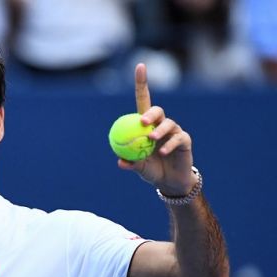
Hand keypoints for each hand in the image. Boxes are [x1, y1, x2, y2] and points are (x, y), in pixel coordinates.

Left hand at [118, 63, 196, 195]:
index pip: (144, 99)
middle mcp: (161, 124)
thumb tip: (120, 162)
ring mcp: (174, 131)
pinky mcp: (185, 140)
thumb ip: (130, 163)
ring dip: (160, 130)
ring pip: (169, 123)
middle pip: (157, 111)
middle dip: (151, 113)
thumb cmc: (151, 169)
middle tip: (142, 122)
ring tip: (152, 138)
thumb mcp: (138, 167)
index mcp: (146, 125)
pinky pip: (178, 139)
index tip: (140, 65)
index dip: (142, 82)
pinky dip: (169, 145)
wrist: (170, 181)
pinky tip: (163, 152)